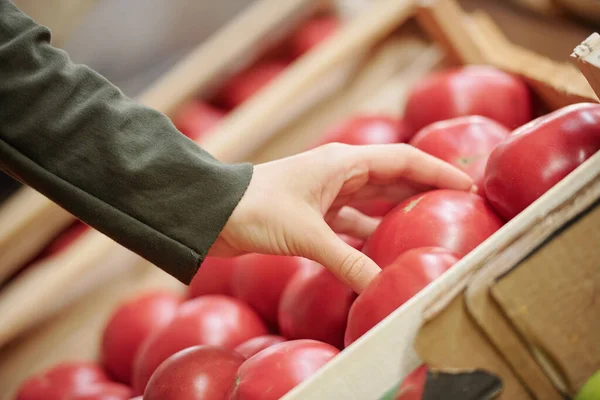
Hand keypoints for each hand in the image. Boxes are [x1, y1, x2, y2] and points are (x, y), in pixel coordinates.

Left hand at [209, 143, 473, 292]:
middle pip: (393, 179)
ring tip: (430, 227)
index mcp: (342, 163)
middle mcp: (339, 174)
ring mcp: (327, 195)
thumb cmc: (255, 209)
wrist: (213, 215)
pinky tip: (383, 251)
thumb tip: (381, 288)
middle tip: (460, 207)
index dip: (437, 171)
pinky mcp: (313, 216)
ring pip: (374, 202)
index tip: (468, 185)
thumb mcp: (306, 235)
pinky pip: (351, 224)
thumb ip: (347, 261)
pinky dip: (368, 237)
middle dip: (425, 191)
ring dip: (398, 213)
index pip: (403, 160)